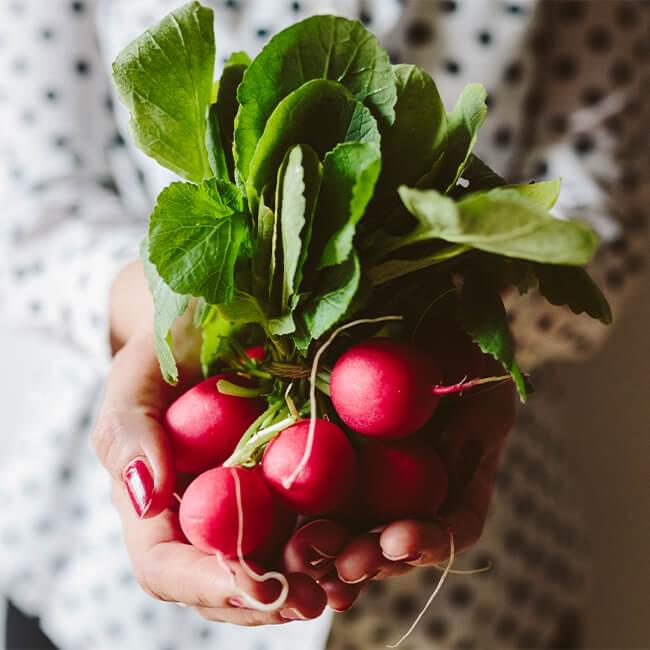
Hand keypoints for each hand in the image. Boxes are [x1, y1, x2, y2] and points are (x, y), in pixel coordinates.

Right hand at [94, 263, 326, 622]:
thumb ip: (129, 431)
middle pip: (227, 586)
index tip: (252, 584)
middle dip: (268, 600)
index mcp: (158, 508)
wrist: (215, 323)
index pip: (168, 567)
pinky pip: (314, 527)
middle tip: (313, 599)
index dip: (205, 584)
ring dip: (310, 581)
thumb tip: (146, 498)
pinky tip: (364, 544)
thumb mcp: (136, 377)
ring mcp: (254, 507)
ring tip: (345, 577)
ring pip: (275, 567)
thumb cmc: (166, 348)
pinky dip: (337, 546)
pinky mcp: (294, 488)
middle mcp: (206, 519)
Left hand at [284, 379, 514, 608]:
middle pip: (395, 545)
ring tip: (311, 556)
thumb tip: (445, 472)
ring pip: (353, 531)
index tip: (397, 539)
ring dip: (331, 551)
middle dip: (371, 559)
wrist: (428, 329)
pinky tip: (287, 536)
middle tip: (349, 563)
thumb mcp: (482, 394)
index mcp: (456, 487)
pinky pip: (318, 497)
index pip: (451, 531)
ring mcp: (371, 483)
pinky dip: (303, 522)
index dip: (427, 543)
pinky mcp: (333, 466)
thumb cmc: (465, 360)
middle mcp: (413, 495)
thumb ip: (473, 435)